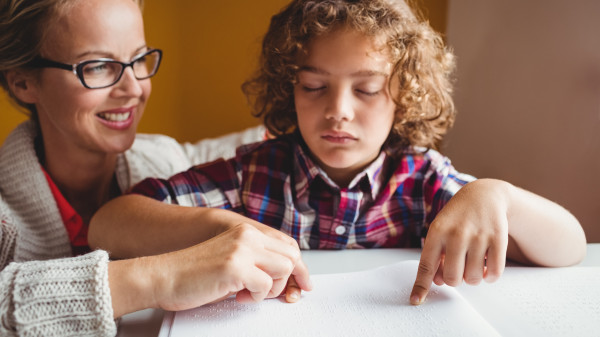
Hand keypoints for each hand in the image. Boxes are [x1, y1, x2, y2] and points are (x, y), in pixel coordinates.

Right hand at [149, 223, 311, 310]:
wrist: (163, 277)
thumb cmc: (193, 275)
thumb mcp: (231, 261)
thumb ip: (255, 261)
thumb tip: (284, 278)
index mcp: (246, 232)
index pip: (287, 245)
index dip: (300, 268)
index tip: (303, 284)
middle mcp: (247, 236)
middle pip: (291, 256)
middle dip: (290, 280)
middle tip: (277, 295)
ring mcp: (242, 249)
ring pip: (283, 269)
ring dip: (270, 289)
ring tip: (247, 293)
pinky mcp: (236, 266)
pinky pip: (265, 286)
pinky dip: (255, 298)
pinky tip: (236, 296)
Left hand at [410, 179, 509, 304]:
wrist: (483, 195)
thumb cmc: (457, 218)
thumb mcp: (440, 230)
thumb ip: (435, 255)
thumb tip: (438, 282)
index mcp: (437, 232)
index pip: (426, 265)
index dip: (421, 285)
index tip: (415, 301)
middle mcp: (456, 234)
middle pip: (452, 278)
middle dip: (455, 279)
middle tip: (458, 268)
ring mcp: (478, 236)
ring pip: (473, 278)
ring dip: (473, 278)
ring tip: (472, 264)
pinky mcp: (498, 238)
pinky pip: (494, 272)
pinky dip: (490, 276)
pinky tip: (486, 266)